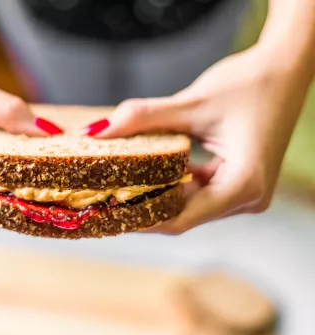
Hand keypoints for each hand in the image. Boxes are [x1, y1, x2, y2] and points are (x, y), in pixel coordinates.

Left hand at [82, 46, 311, 233]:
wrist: (285, 68)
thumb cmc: (250, 83)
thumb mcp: (192, 103)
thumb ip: (143, 117)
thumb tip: (97, 132)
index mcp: (243, 185)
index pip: (180, 219)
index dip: (140, 219)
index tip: (107, 212)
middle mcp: (248, 198)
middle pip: (183, 214)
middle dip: (144, 205)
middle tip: (104, 197)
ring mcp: (245, 192)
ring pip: (189, 204)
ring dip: (157, 194)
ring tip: (119, 184)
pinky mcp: (238, 181)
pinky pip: (199, 191)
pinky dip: (174, 183)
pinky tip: (149, 171)